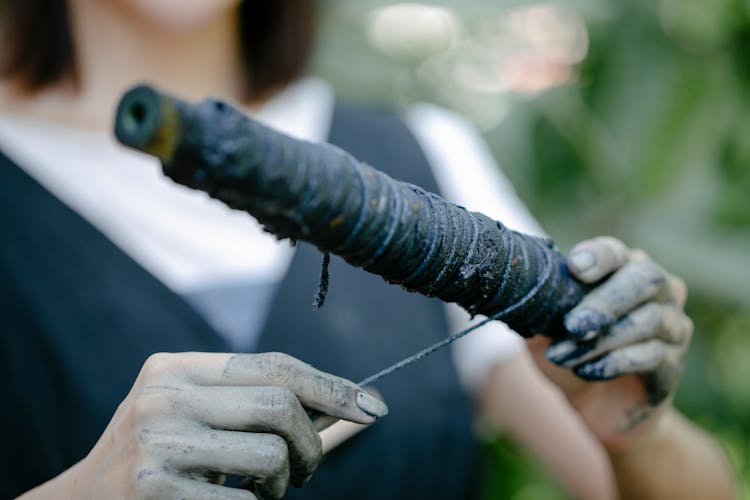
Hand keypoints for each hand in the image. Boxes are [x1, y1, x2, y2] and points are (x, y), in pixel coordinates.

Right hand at [69, 352, 386, 499]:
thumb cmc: (160, 458)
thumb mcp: (200, 417)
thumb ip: (260, 407)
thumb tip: (349, 408)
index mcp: (177, 367)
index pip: (275, 365)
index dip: (332, 386)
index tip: (374, 408)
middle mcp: (164, 395)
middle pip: (281, 406)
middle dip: (312, 445)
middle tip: (305, 471)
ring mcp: (157, 442)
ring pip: (271, 455)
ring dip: (283, 483)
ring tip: (262, 491)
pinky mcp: (154, 490)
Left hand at [534, 237, 691, 449]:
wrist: (591, 406)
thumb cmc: (567, 352)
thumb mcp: (542, 328)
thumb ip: (536, 305)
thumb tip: (516, 286)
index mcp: (622, 269)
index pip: (616, 252)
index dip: (599, 256)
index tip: (574, 267)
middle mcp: (657, 291)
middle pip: (645, 279)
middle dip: (605, 301)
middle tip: (572, 325)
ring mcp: (672, 327)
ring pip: (647, 321)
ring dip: (599, 341)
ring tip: (561, 356)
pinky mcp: (673, 365)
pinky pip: (652, 357)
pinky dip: (614, 363)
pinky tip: (585, 371)